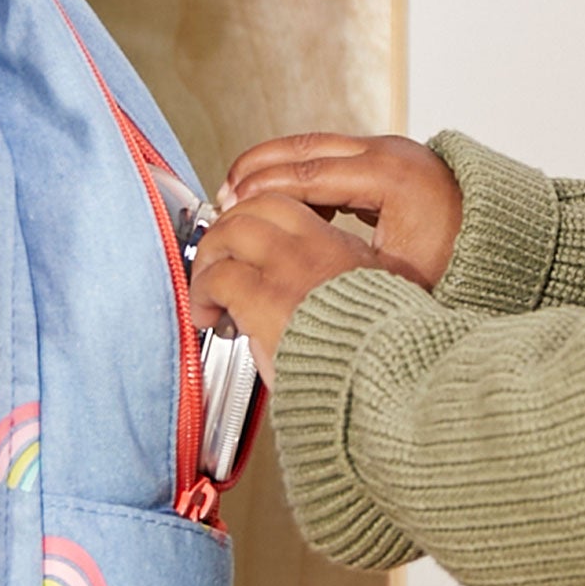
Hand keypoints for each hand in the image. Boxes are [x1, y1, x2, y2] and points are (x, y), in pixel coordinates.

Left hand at [191, 188, 383, 364]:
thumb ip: (332, 289)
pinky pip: (217, 278)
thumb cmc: (375, 358)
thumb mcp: (368, 304)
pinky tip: (206, 314)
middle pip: (254, 207)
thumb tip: (296, 292)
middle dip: (225, 228)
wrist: (382, 379)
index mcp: (342, 249)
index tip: (242, 237)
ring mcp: (289, 269)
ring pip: (231, 231)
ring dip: (209, 256)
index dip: (254, 216)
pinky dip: (201, 293)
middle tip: (215, 256)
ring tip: (205, 286)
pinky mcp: (264, 299)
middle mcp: (315, 249)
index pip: (288, 206)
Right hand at [221, 133, 463, 290]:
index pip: (309, 176)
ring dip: (276, 165)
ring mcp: (393, 152)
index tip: (230, 207)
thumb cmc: (465, 265)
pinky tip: (281, 192)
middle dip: (259, 168)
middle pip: (306, 148)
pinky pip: (334, 155)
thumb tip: (290, 272)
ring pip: (317, 146)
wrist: (509, 245)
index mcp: (392, 176)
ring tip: (241, 189)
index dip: (263, 191)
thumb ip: (343, 266)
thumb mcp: (399, 277)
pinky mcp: (392, 161)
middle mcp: (391, 153)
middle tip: (224, 193)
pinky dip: (301, 169)